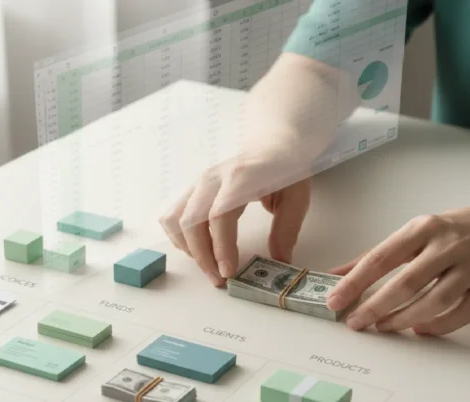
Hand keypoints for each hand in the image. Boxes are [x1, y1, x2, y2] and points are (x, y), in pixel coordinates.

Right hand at [160, 168, 311, 286]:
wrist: (271, 141)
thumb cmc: (284, 169)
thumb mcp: (296, 198)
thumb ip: (286, 230)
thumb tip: (279, 262)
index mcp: (240, 178)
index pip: (219, 216)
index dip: (220, 247)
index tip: (228, 271)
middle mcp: (212, 179)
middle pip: (191, 222)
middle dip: (202, 257)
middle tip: (219, 279)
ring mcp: (198, 183)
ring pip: (175, 220)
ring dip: (187, 249)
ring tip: (208, 266)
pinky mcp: (192, 189)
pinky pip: (172, 216)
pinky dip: (179, 238)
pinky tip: (198, 250)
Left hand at [327, 198, 469, 335]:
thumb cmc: (452, 230)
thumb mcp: (413, 233)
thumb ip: (375, 255)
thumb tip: (337, 274)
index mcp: (422, 229)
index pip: (381, 258)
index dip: (355, 282)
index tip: (335, 300)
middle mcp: (447, 245)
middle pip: (406, 282)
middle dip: (376, 306)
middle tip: (356, 322)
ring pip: (435, 300)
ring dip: (405, 318)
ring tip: (383, 326)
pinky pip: (463, 313)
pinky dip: (439, 326)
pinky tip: (419, 329)